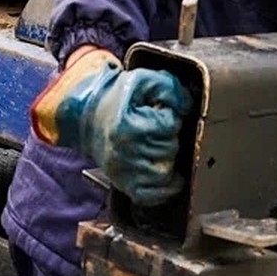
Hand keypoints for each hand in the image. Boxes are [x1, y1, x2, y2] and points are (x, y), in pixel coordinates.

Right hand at [31, 49, 193, 204]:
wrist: (89, 117)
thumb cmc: (120, 97)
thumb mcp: (142, 80)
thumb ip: (168, 87)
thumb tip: (187, 105)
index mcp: (126, 124)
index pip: (169, 124)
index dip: (171, 115)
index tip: (160, 111)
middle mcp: (123, 151)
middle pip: (170, 148)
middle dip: (169, 136)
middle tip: (157, 128)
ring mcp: (123, 172)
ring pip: (165, 172)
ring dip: (167, 157)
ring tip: (156, 144)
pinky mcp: (124, 185)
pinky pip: (153, 196)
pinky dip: (165, 187)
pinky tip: (168, 172)